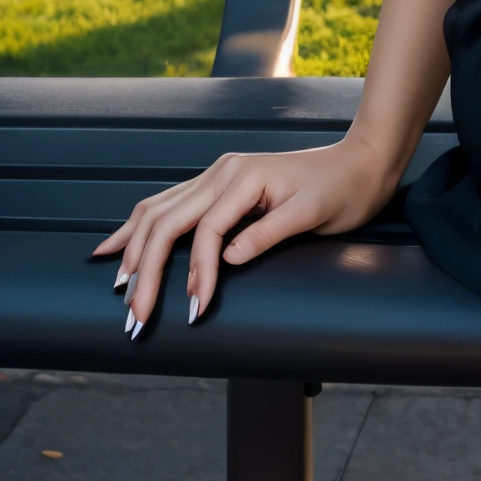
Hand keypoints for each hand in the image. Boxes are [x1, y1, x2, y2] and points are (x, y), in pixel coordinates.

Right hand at [90, 136, 399, 335]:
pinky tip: (121, 245)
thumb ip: (269, 233)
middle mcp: (224, 172)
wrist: (362, 163)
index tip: (195, 310)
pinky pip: (170, 205)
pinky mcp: (220, 184)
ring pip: (159, 211)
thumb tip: (227, 259)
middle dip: (147, 271)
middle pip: (168, 222)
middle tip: (135, 317)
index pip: (205, 231)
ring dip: (135, 250)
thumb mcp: (313, 214)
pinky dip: (142, 228)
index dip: (196, 273)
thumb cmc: (343, 190)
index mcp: (244, 177)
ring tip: (118, 288)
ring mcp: (219, 175)